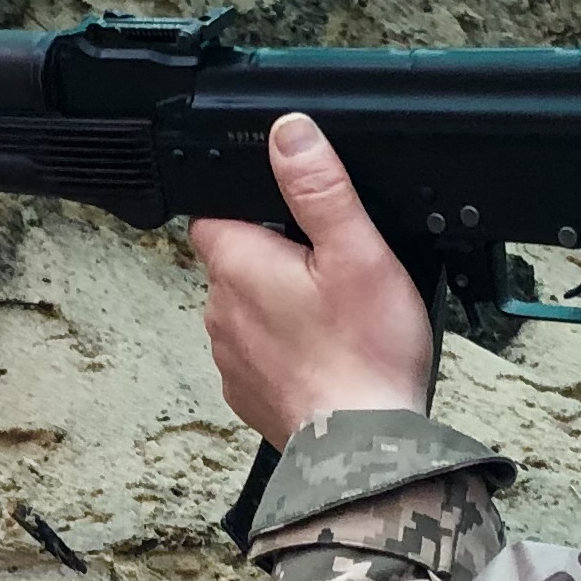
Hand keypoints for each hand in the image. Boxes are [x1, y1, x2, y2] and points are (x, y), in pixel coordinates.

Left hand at [190, 115, 435, 447]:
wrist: (364, 448)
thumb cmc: (364, 353)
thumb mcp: (356, 251)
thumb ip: (319, 187)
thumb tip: (289, 132)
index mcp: (237, 263)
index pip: (215, 211)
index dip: (254, 205)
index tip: (296, 217)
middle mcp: (220, 309)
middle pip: (236, 260)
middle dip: (275, 257)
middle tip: (332, 272)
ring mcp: (230, 357)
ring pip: (248, 309)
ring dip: (280, 306)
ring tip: (334, 318)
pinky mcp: (248, 394)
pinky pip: (260, 355)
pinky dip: (287, 352)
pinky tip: (327, 356)